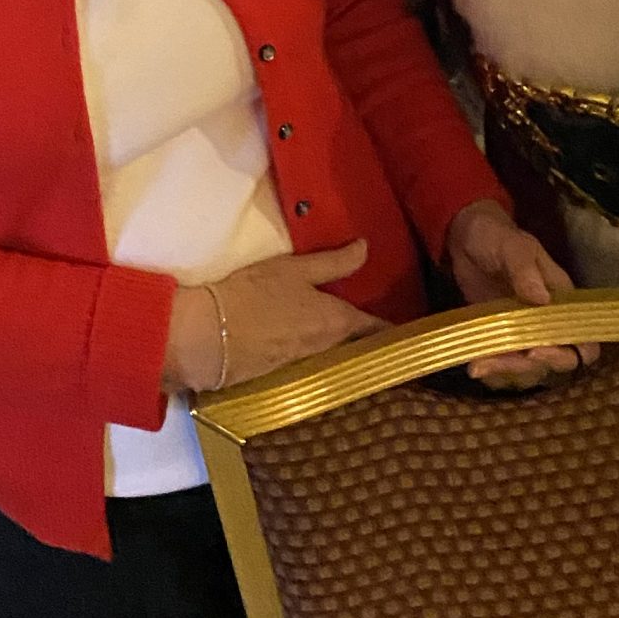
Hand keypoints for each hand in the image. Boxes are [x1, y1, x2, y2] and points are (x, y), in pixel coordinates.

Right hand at [165, 242, 383, 392]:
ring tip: (345, 327)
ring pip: (333, 350)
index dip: (392, 328)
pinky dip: (317, 348)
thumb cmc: (256, 296)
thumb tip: (366, 248)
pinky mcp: (282, 370)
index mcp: (337, 323)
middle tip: (376, 322)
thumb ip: (332, 262)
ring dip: (342, 342)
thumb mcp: (294, 269)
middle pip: (356, 343)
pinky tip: (306, 337)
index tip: (409, 329)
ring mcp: (305, 363)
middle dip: (367, 336)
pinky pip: (311, 357)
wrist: (209, 337)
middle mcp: (328, 348)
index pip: (375, 329)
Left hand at [446, 199, 589, 390]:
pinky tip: (473, 365)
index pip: (583, 339)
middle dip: (531, 364)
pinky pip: (504, 363)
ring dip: (506, 371)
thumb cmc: (496, 236)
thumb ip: (525, 270)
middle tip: (502, 358)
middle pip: (555, 360)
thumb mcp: (511, 246)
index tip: (540, 350)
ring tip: (478, 365)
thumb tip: (542, 299)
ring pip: (528, 367)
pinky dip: (491, 370)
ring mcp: (523, 332)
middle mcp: (547, 322)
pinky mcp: (500, 336)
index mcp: (561, 300)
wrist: (465, 236)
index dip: (572, 353)